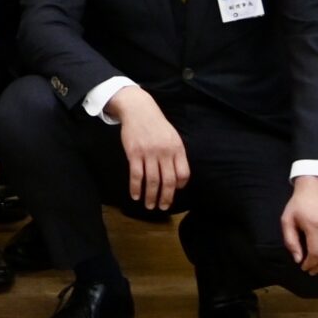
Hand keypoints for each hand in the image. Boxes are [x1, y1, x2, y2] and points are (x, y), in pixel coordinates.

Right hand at [109, 84, 189, 209]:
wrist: (138, 110)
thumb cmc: (157, 125)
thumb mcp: (172, 137)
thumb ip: (176, 155)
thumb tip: (178, 179)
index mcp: (177, 148)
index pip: (183, 173)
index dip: (180, 186)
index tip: (174, 192)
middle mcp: (165, 152)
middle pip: (168, 181)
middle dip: (166, 198)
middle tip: (162, 208)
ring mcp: (149, 153)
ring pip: (152, 181)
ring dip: (151, 196)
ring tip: (149, 205)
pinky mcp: (134, 153)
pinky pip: (136, 175)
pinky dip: (136, 188)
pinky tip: (135, 195)